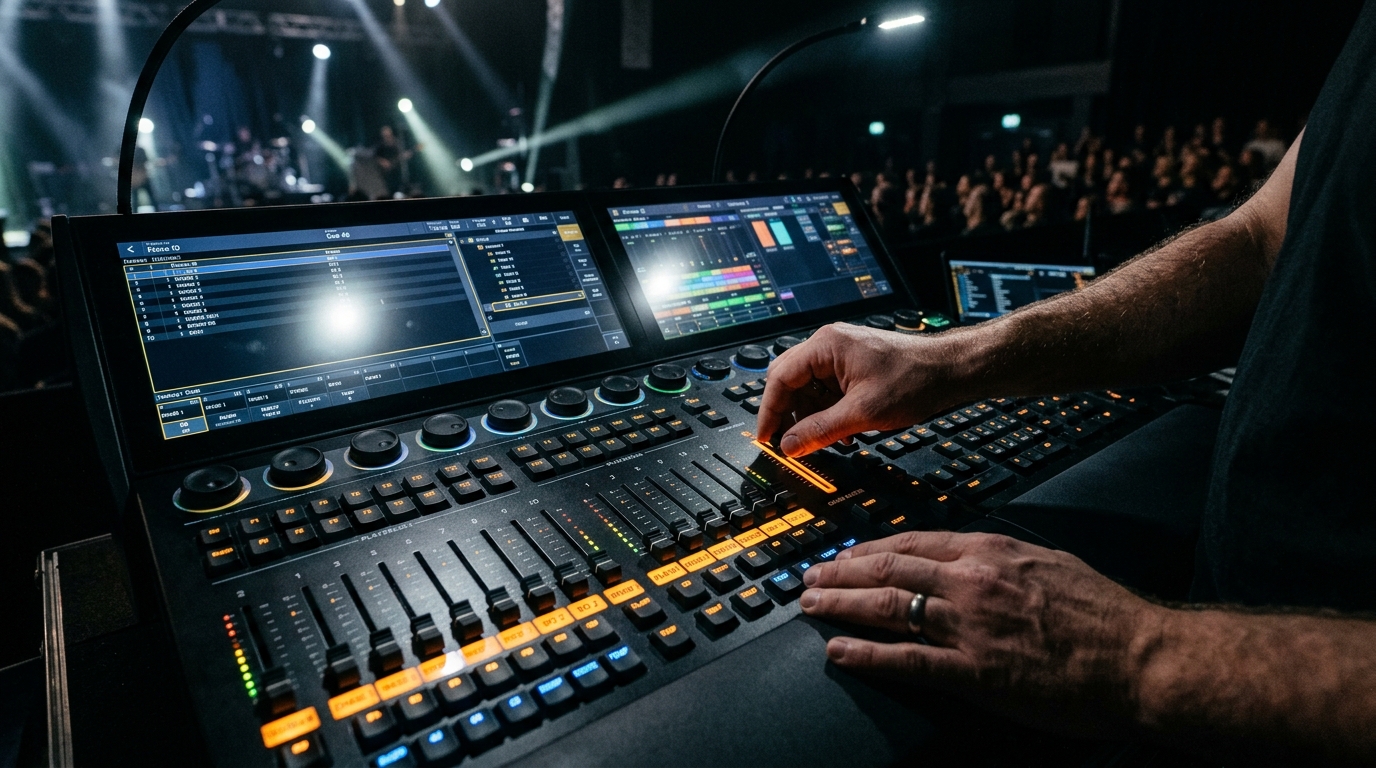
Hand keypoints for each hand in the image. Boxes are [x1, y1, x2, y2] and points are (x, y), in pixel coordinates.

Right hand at [756, 323, 976, 457]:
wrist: (951, 370)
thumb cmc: (915, 379)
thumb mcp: (862, 413)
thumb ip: (820, 430)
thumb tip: (791, 446)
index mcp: (825, 345)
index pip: (780, 378)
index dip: (769, 412)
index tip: (767, 438)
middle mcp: (829, 343)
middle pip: (789, 380)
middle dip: (787, 414)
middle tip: (786, 442)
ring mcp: (841, 352)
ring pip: (808, 387)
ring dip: (811, 416)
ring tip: (822, 439)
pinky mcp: (853, 364)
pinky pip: (827, 388)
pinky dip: (827, 410)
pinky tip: (841, 430)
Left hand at [798, 531, 1162, 735]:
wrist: (1140, 657)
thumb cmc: (1103, 614)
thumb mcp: (1047, 562)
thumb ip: (1001, 558)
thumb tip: (971, 556)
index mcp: (990, 552)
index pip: (912, 541)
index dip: (869, 549)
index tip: (844, 554)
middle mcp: (972, 582)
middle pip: (888, 568)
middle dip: (841, 573)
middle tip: (809, 578)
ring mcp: (970, 626)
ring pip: (888, 607)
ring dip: (841, 607)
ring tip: (810, 607)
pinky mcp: (975, 671)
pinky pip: (907, 660)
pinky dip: (867, 655)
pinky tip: (839, 652)